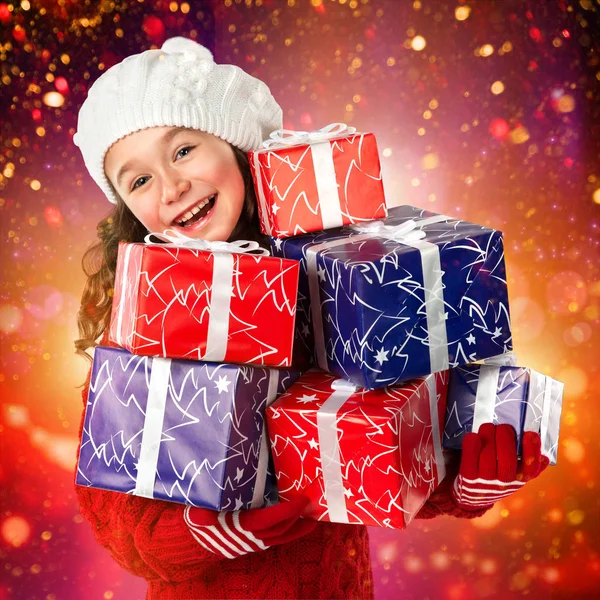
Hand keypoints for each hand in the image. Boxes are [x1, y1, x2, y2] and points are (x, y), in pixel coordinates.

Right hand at [184, 495, 316, 558]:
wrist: (192, 539)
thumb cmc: (196, 517)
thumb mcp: (194, 512)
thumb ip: (199, 514)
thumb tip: (203, 516)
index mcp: (238, 527)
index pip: (267, 520)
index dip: (286, 511)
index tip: (301, 500)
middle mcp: (247, 539)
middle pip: (278, 530)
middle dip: (297, 518)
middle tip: (312, 504)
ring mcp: (251, 544)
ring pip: (279, 538)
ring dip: (297, 529)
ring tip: (312, 519)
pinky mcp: (252, 545)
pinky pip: (275, 540)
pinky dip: (288, 533)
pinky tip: (295, 525)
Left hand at [451, 423, 548, 511]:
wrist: (473, 495)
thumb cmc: (497, 476)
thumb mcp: (516, 474)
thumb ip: (529, 466)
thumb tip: (544, 458)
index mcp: (519, 480)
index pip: (531, 469)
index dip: (532, 451)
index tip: (530, 433)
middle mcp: (503, 483)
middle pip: (507, 461)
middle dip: (506, 439)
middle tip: (504, 427)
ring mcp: (485, 481)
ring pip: (488, 458)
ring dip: (488, 437)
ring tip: (488, 427)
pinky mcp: (468, 477)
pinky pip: (469, 460)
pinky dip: (471, 445)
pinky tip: (474, 436)